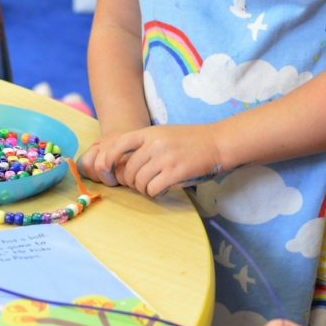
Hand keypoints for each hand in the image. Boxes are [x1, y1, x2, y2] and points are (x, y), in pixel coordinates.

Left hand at [85, 124, 224, 197]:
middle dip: (130, 181)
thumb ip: (145, 144)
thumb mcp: (164, 133)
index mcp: (150, 133)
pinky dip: (154, 193)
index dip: (109, 159)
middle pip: (128, 169)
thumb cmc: (191, 140)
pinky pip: (152, 189)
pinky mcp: (175, 172)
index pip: (118, 144)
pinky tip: (162, 189)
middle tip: (140, 184)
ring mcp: (164, 158)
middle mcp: (154, 144)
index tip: (108, 170)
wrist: (217, 143)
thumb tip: (123, 162)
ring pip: (139, 182)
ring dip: (143, 189)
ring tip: (153, 187)